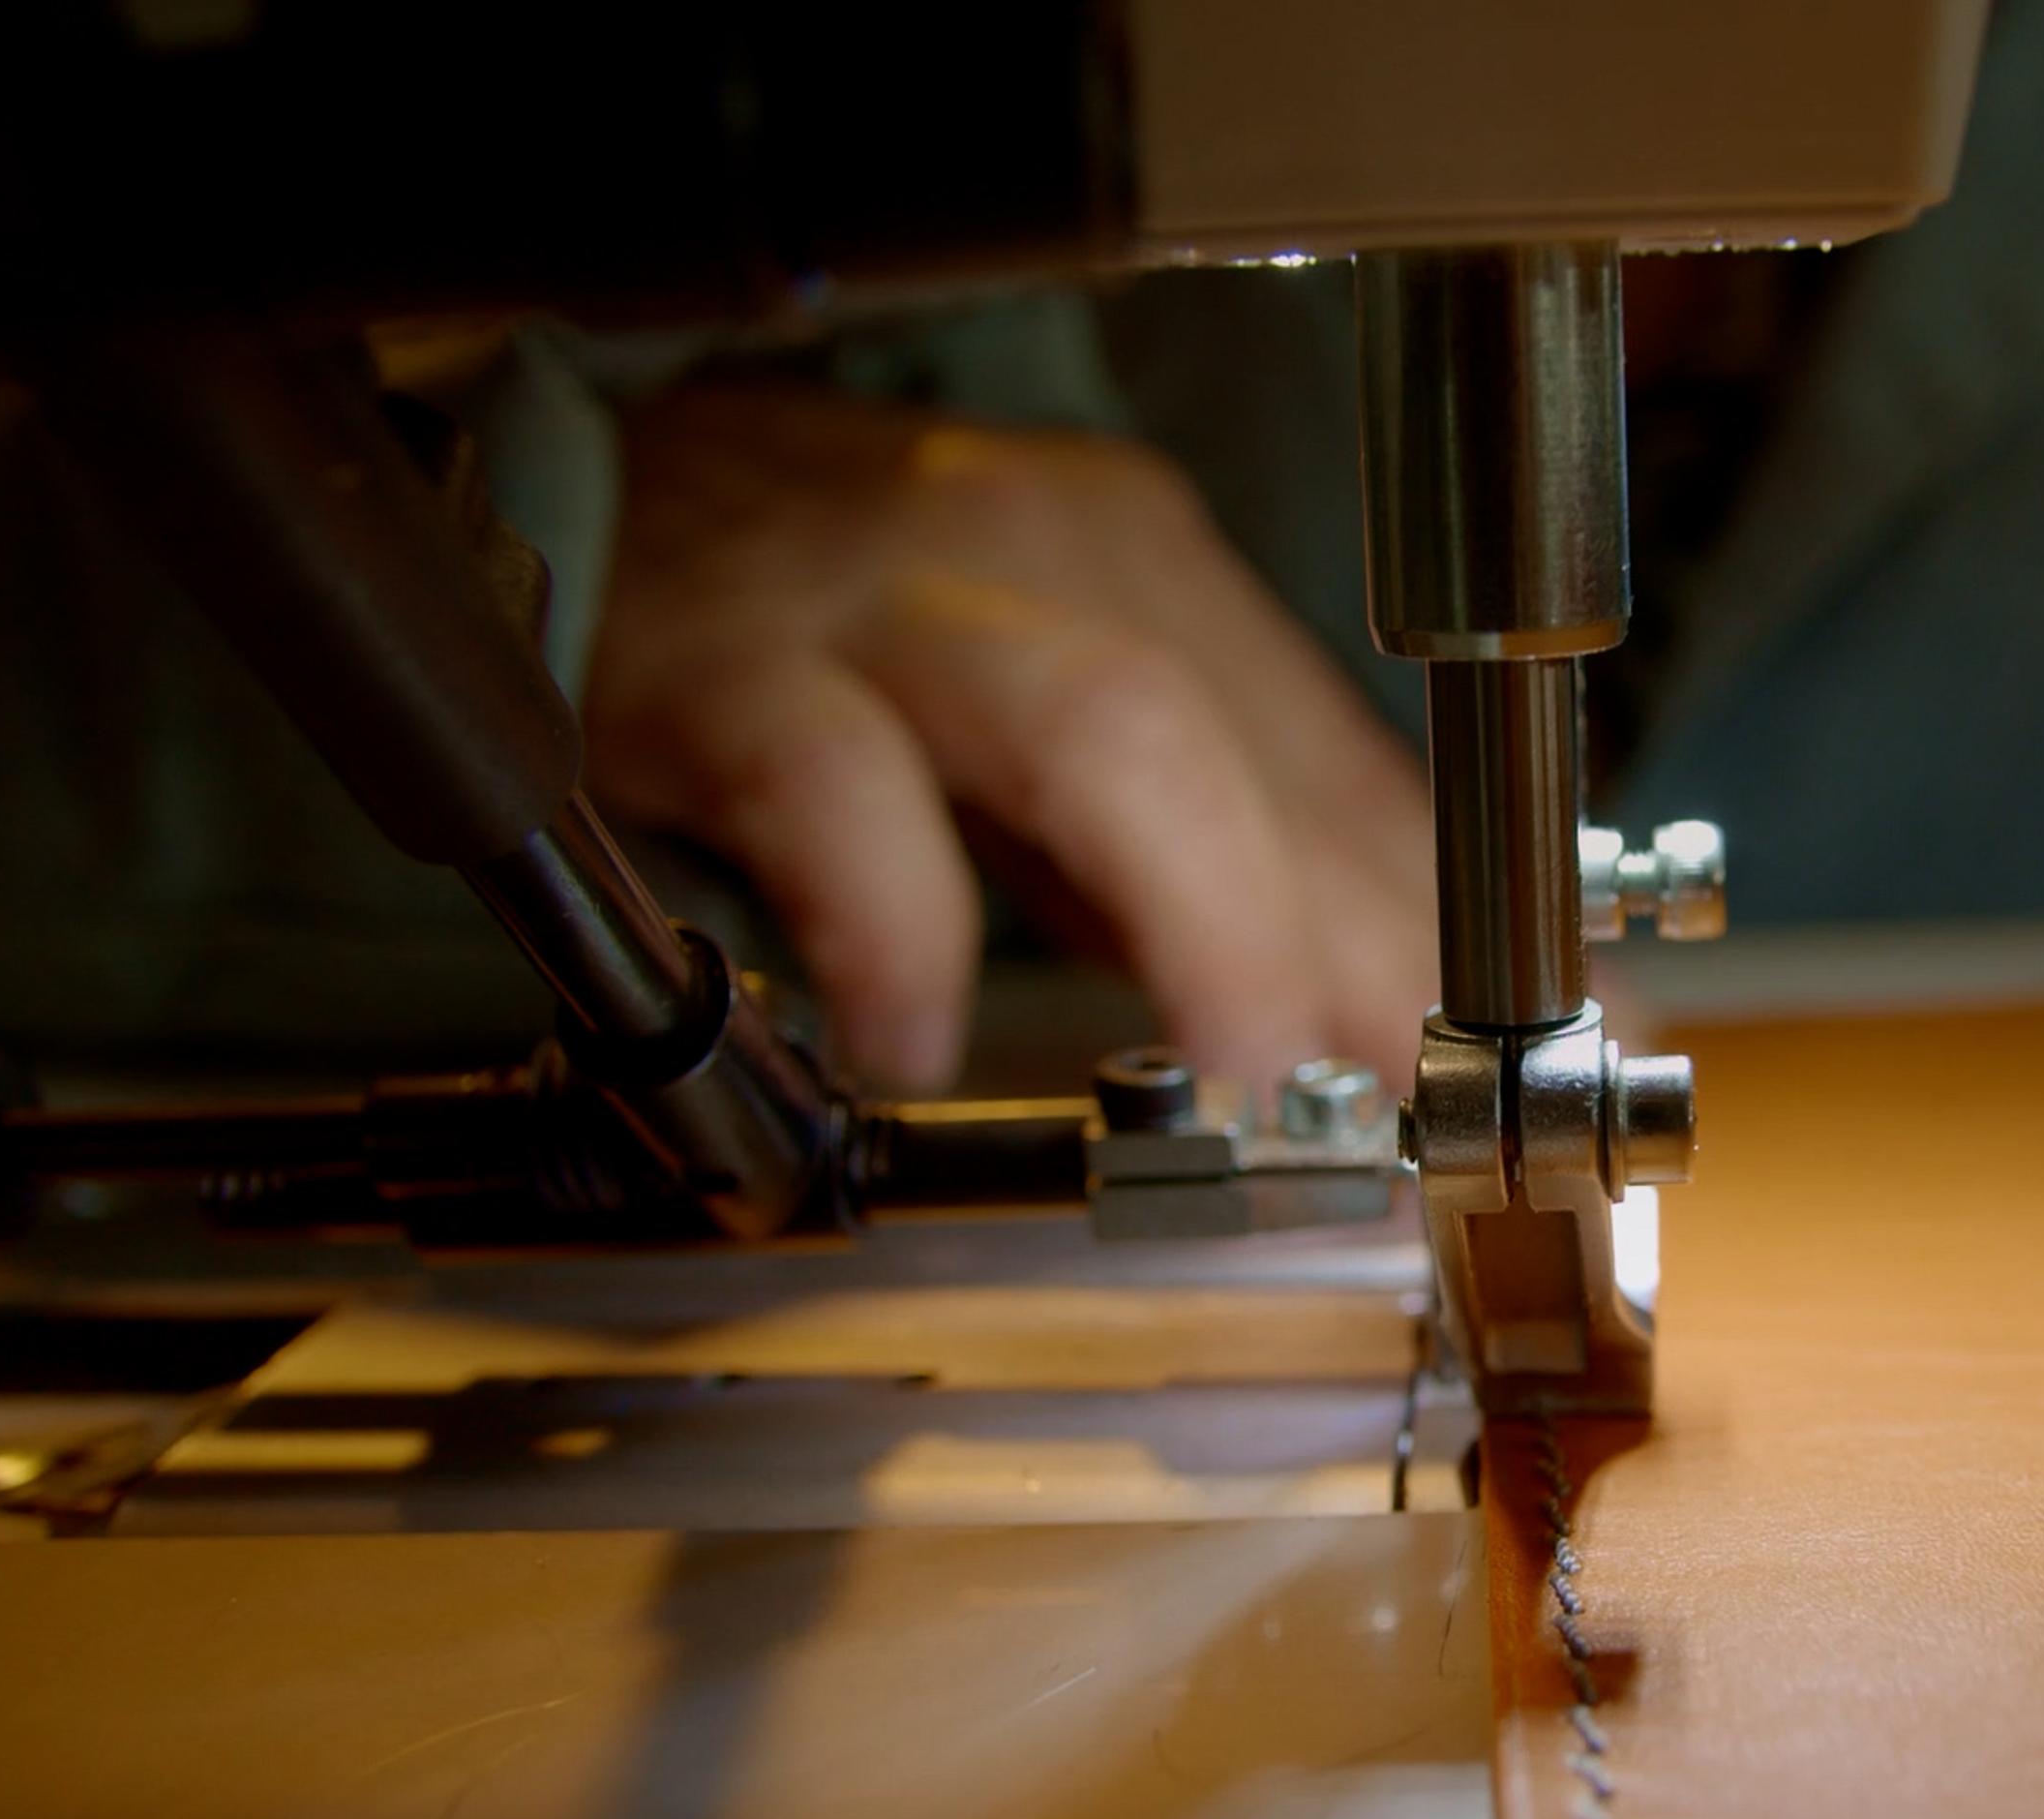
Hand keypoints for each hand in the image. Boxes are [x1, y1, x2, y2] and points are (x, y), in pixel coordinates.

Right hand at [585, 382, 1435, 1092]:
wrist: (565, 499)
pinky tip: (910, 1037)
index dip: (1419, 922)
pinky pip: (836, 792)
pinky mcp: (726, 658)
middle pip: (1235, 743)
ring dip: (1196, 919)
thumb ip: (1179, 845)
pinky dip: (899, 930)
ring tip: (1241, 1073)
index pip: (1330, 755)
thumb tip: (1344, 1007)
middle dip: (1340, 935)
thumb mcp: (1034, 708)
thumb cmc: (819, 615)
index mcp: (1137, 563)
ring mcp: (885, 595)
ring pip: (1096, 737)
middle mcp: (1037, 550)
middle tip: (1392, 1093)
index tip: (1478, 1058)